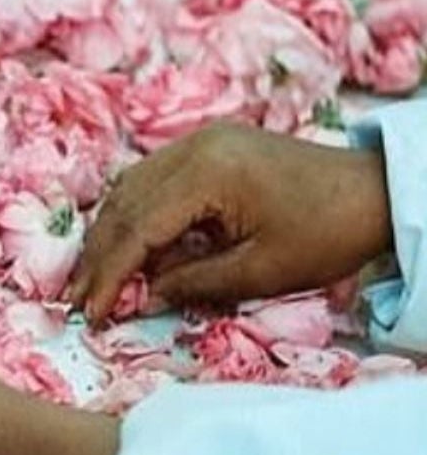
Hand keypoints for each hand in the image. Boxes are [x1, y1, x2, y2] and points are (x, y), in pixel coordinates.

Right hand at [67, 124, 392, 324]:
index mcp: (208, 173)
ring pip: (130, 189)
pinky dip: (132, 215)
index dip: (110, 275)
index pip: (138, 228)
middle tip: (78, 300)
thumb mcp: (260, 272)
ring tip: (92, 277)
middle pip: (124, 205)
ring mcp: (200, 142)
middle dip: (99, 256)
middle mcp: (194, 147)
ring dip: (109, 235)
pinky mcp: (209, 148)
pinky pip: (151, 180)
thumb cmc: (326, 234)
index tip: (91, 312)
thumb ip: (193, 283)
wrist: (376, 193)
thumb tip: (142, 297)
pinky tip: (124, 245)